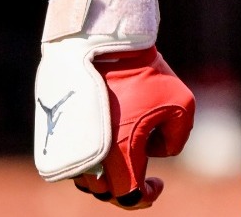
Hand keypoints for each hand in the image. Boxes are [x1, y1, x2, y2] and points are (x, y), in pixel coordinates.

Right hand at [35, 0, 195, 208]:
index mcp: (121, 156)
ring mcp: (72, 145)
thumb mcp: (181, 103)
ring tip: (124, 156)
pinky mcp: (60, 131)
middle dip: (125, 188)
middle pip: (105, 193)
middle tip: (141, 174)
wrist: (103, 42)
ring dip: (105, 176)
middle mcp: (92, 157)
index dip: (146, 197)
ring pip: (86, 179)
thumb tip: (156, 149)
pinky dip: (90, 161)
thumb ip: (176, 138)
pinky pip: (73, 159)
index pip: (129, 197)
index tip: (157, 184)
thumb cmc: (144, 72)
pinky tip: (107, 143)